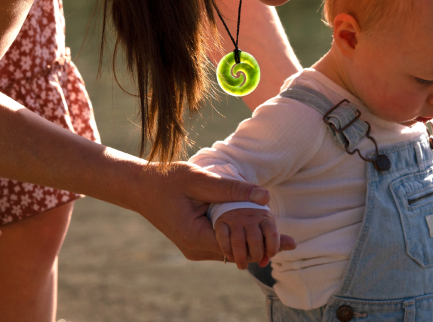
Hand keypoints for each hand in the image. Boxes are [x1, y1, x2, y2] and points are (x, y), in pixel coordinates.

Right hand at [132, 162, 295, 260]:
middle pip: (237, 252)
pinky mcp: (195, 241)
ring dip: (251, 241)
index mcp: (196, 237)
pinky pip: (222, 242)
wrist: (140, 187)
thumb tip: (265, 196)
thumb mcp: (200, 179)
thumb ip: (232, 188)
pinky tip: (256, 228)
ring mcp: (194, 248)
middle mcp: (196, 249)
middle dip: (262, 245)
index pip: (239, 247)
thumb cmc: (167, 180)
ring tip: (281, 237)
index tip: (288, 240)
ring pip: (231, 249)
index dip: (264, 242)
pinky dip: (238, 236)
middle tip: (292, 241)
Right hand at [215, 208, 286, 269]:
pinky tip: (230, 256)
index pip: (272, 231)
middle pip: (255, 240)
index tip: (270, 255)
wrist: (231, 202)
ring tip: (243, 266)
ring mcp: (234, 218)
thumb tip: (294, 245)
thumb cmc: (254, 221)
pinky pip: (224, 239)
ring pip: (239, 242)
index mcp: (264, 215)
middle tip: (255, 261)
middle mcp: (250, 215)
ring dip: (241, 258)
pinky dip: (227, 250)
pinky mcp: (221, 221)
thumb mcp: (266, 226)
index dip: (273, 246)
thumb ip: (276, 238)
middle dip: (256, 255)